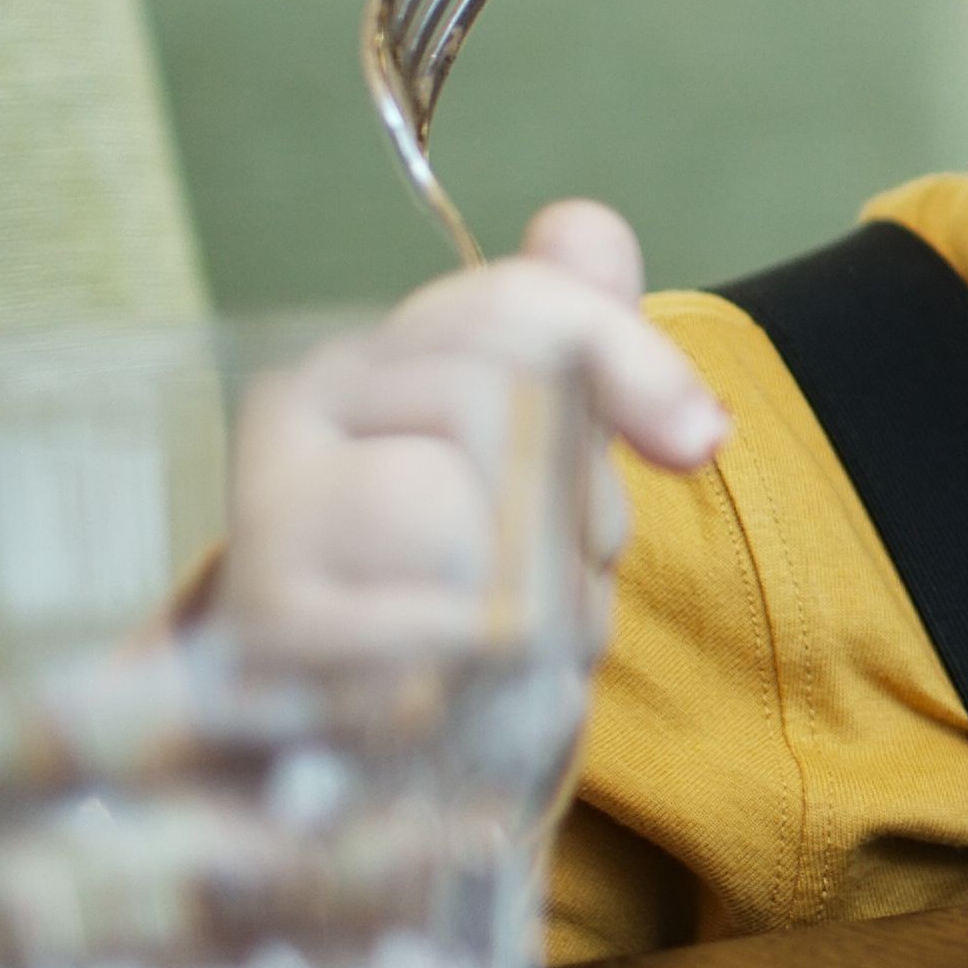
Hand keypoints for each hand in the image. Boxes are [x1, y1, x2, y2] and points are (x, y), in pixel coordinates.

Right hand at [218, 201, 727, 672]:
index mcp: (370, 358)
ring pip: (463, 512)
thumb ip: (573, 336)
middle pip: (496, 401)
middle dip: (578, 505)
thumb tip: (585, 231)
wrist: (341, 736)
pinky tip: (469, 687)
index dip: (630, 363)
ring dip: (542, 597)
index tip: (698, 441)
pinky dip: (494, 668)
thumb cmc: (459, 584)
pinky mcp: (271, 626)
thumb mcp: (539, 456)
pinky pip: (439, 624)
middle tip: (563, 571)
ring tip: (514, 636)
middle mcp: (297, 412)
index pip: (515, 305)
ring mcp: (269, 516)